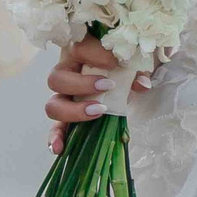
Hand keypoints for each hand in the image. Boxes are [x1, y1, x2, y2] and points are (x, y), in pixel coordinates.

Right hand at [44, 35, 151, 150]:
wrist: (121, 72)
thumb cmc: (123, 61)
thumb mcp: (131, 62)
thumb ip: (137, 70)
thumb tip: (142, 84)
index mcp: (79, 52)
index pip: (78, 48)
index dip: (96, 55)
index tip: (117, 62)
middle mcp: (66, 73)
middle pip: (57, 78)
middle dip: (81, 84)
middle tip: (108, 86)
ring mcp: (64, 96)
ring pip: (53, 105)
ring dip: (73, 111)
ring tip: (99, 112)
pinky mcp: (68, 116)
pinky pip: (56, 128)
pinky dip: (56, 137)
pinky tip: (59, 148)